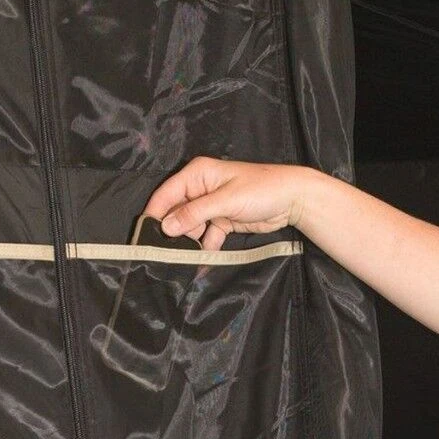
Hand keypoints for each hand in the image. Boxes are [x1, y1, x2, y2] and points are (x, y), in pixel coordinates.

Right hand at [143, 156, 331, 249]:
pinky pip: (206, 237)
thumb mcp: (225, 201)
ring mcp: (211, 206)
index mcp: (197, 174)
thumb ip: (195, 213)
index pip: (166, 194)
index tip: (145, 237)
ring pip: (190, 227)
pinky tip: (200, 263)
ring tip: (183, 260)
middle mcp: (200, 189)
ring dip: (188, 243)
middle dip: (173, 232)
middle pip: (176, 212)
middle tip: (165, 254)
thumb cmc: (261, 190)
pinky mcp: (222, 221)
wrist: (293, 199)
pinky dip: (204, 248)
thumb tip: (166, 227)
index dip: (155, 215)